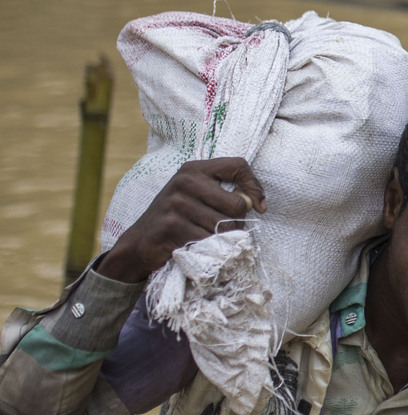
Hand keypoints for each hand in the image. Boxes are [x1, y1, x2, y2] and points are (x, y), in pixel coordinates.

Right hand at [98, 157, 266, 282]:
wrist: (140, 242)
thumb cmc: (177, 218)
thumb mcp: (198, 195)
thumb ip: (225, 193)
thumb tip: (258, 205)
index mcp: (195, 169)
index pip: (238, 165)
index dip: (255, 187)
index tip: (260, 207)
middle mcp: (185, 181)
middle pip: (237, 204)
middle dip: (237, 223)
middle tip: (224, 230)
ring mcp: (177, 203)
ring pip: (225, 226)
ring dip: (222, 238)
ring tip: (207, 238)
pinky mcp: (172, 226)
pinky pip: (209, 241)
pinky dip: (208, 249)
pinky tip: (195, 246)